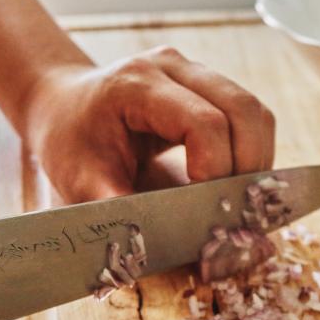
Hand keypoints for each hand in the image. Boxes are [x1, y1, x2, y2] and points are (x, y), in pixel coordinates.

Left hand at [24, 46, 275, 203]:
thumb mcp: (78, 179)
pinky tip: (233, 183)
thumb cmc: (68, 140)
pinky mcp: (208, 84)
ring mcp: (194, 70)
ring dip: (257, 160)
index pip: (204, 122)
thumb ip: (117, 210)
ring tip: (237, 201)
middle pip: (243, 110)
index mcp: (136, 84)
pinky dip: (252, 152)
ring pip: (255, 111)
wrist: (62, 105)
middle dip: (248, 168)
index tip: (207, 211)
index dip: (217, 169)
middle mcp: (172, 67)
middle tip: (233, 213)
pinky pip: (250, 116)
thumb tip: (154, 252)